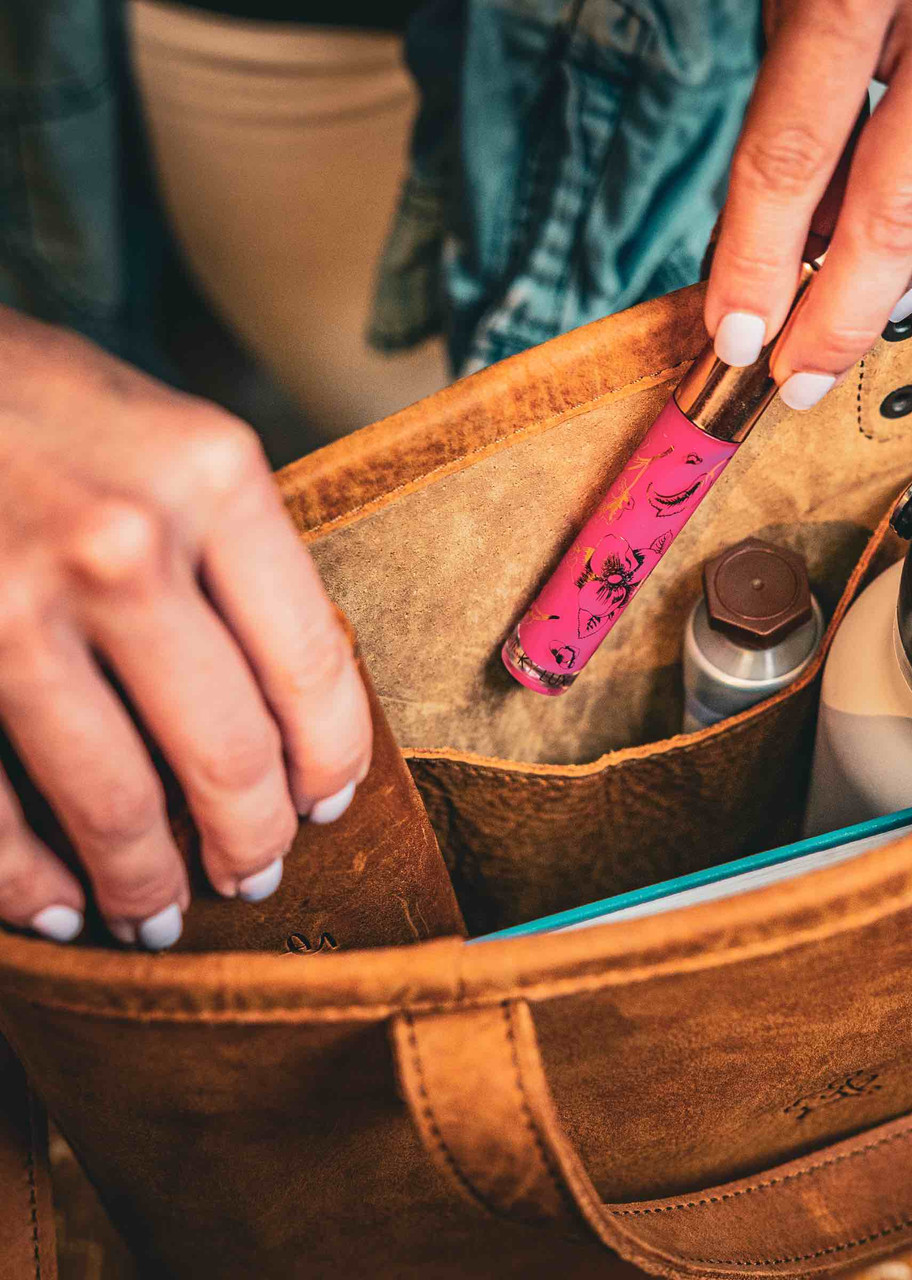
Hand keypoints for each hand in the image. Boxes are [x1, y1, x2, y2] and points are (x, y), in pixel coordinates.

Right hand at [0, 308, 371, 947]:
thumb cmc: (32, 396)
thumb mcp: (169, 434)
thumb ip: (240, 553)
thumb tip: (296, 700)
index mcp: (213, 478)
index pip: (314, 665)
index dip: (330, 759)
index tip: (327, 803)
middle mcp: (123, 544)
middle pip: (228, 752)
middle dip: (250, 840)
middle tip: (255, 877)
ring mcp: (10, 605)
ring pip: (114, 802)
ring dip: (146, 885)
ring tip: (159, 916)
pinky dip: (25, 882)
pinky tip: (56, 909)